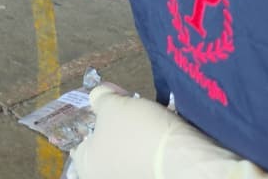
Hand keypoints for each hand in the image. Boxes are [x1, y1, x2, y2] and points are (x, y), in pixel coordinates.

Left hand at [69, 85, 267, 178]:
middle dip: (120, 128)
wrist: (186, 161)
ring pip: (132, 153)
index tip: (112, 105)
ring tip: (154, 118)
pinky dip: (158, 149)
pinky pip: (152, 161)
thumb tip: (98, 96)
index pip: (81, 142)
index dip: (95, 119)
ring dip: (141, 137)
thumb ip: (100, 98)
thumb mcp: (112, 105)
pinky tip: (168, 133)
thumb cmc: (138, 133)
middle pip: (108, 146)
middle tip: (134, 109)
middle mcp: (105, 177)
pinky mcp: (156, 177)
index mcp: (86, 165)